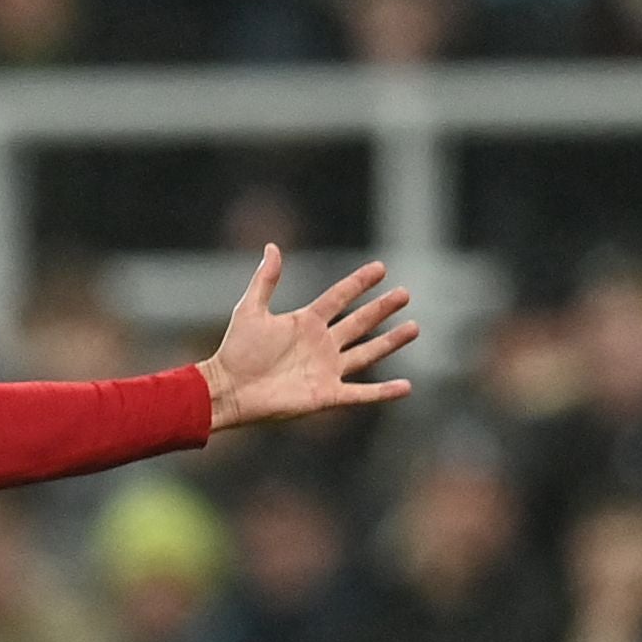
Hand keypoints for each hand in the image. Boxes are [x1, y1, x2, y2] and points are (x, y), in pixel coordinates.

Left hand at [198, 247, 416, 429]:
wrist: (228, 390)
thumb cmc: (235, 351)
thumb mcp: (250, 310)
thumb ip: (265, 280)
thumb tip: (273, 247)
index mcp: (306, 322)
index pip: (340, 297)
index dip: (359, 283)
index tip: (381, 267)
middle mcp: (321, 345)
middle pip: (359, 322)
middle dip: (382, 308)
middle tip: (405, 294)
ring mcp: (327, 370)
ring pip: (367, 353)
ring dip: (391, 342)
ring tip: (414, 327)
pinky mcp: (326, 395)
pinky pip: (361, 394)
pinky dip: (383, 392)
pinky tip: (406, 387)